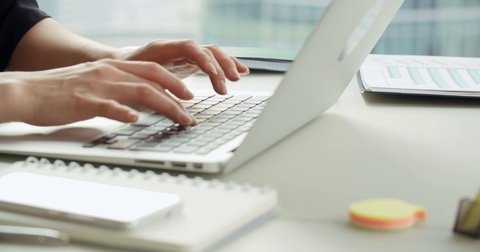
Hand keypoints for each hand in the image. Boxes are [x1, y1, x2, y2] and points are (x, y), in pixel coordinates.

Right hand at [0, 59, 197, 125]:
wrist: (27, 91)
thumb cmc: (61, 91)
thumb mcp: (95, 83)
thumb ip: (118, 89)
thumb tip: (141, 104)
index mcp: (113, 67)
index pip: (152, 71)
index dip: (174, 82)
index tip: (189, 95)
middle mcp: (109, 72)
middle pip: (153, 80)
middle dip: (177, 95)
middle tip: (192, 110)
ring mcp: (98, 86)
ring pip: (140, 91)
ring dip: (165, 106)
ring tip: (180, 119)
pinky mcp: (83, 101)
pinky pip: (108, 105)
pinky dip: (124, 112)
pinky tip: (135, 119)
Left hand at [117, 39, 249, 94]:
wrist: (121, 66)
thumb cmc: (127, 75)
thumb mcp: (137, 83)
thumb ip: (153, 90)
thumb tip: (169, 105)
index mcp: (163, 49)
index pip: (189, 48)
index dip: (203, 60)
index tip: (213, 74)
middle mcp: (178, 48)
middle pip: (206, 50)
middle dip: (220, 66)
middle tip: (227, 84)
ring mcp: (186, 54)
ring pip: (212, 54)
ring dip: (227, 65)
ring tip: (237, 78)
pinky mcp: (191, 62)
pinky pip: (212, 60)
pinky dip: (226, 65)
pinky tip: (240, 72)